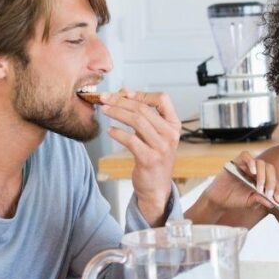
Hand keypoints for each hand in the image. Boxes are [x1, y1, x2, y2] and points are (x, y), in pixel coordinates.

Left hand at [102, 89, 180, 224]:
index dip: (142, 94)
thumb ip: (144, 115)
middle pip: (144, 109)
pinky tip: (110, 131)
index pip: (162, 99)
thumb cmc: (154, 157)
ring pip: (136, 121)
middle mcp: (170, 135)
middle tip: (105, 99)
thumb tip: (125, 92)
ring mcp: (161, 147)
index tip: (125, 93)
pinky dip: (117, 133)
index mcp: (174, 125)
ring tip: (104, 110)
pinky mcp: (149, 159)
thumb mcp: (154, 134)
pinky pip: (130, 140)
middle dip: (121, 101)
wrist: (156, 187)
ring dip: (117, 113)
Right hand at [202, 151, 278, 212]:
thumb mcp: (250, 202)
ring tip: (259, 188)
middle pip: (270, 169)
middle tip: (269, 193)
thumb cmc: (235, 199)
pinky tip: (252, 172)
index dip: (278, 189)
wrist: (219, 200)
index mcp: (262, 179)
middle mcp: (256, 171)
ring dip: (263, 176)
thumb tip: (271, 202)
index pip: (274, 180)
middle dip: (272, 181)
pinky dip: (251, 162)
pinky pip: (246, 156)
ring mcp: (247, 166)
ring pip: (260, 163)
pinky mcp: (236, 162)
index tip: (278, 199)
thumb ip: (260, 200)